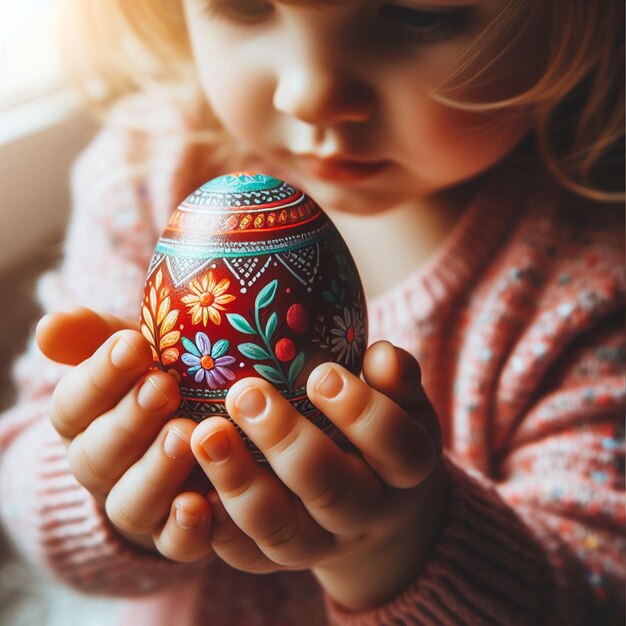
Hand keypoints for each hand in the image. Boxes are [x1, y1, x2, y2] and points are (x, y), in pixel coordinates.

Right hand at [36, 307, 213, 561]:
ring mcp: (138, 505)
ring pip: (131, 503)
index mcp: (86, 422)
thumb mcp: (135, 352)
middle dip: (130, 420)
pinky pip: (174, 544)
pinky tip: (206, 502)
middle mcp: (103, 469)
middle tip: (163, 386)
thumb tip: (49, 327)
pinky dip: (186, 529)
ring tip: (187, 434)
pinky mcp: (175, 535)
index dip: (99, 377)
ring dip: (157, 470)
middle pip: (98, 455)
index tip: (133, 344)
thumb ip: (95, 337)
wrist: (197, 426)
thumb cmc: (163, 377)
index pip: (73, 405)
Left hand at [190, 340, 447, 609]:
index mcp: (405, 471)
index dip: (361, 412)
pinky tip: (189, 492)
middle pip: (332, 490)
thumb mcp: (404, 406)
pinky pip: (248, 555)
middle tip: (246, 393)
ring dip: (240, 483)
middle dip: (286, 440)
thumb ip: (396, 380)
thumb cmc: (380, 437)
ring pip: (282, 529)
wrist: (375, 510)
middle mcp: (367, 514)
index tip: (322, 374)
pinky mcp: (280, 559)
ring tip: (205, 434)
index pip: (396, 446)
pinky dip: (216, 530)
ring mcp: (323, 543)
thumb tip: (382, 355)